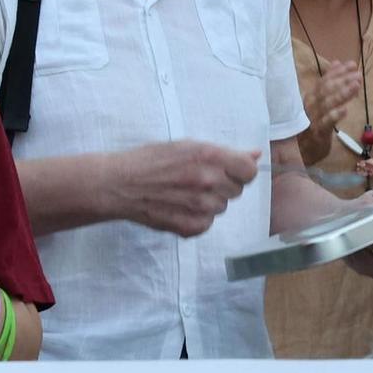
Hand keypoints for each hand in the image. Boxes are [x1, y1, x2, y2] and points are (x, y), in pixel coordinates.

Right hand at [101, 141, 260, 236]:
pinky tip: (178, 207)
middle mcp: (208, 180)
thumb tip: (254, 155)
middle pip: (236, 190)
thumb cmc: (149, 160)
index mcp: (209, 156)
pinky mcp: (189, 226)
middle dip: (222, 185)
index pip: (249, 171)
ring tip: (184, 193)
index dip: (240, 171)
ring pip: (221, 207)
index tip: (228, 171)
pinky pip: (207, 224)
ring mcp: (199, 206)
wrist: (117, 184)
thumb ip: (223, 152)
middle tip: (196, 180)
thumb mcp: (186, 146)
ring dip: (208, 202)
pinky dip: (196, 218)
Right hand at [297, 59, 362, 165]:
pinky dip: (335, 115)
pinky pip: (326, 123)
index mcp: (310, 98)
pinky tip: (345, 109)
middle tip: (357, 74)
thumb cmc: (310, 125)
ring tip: (356, 85)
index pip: (323, 82)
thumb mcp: (318, 102)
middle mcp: (309, 105)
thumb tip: (336, 63)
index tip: (351, 64)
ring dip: (342, 93)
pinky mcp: (317, 133)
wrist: (299, 152)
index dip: (337, 72)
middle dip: (342, 80)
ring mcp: (312, 119)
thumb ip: (327, 83)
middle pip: (326, 90)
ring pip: (328, 104)